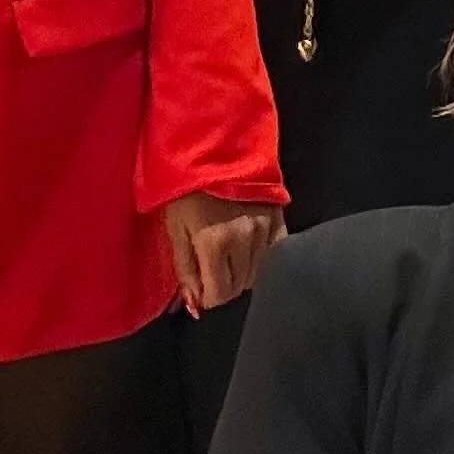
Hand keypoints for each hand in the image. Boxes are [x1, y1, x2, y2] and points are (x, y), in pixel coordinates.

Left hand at [164, 193, 283, 313]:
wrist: (213, 148)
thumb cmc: (186, 189)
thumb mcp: (175, 228)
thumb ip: (185, 269)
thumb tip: (194, 305)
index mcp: (215, 243)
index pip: (219, 294)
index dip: (206, 297)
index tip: (199, 287)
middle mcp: (245, 240)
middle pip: (239, 286)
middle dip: (222, 286)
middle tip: (209, 270)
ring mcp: (265, 229)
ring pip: (258, 273)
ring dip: (240, 273)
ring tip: (226, 255)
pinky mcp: (279, 218)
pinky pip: (276, 253)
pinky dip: (262, 258)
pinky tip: (248, 248)